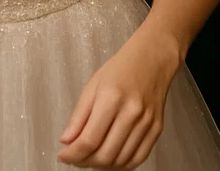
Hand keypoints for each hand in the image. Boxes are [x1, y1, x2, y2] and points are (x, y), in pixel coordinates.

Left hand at [58, 26, 179, 167]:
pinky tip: (110, 159)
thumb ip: (78, 115)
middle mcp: (131, 113)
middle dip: (85, 162)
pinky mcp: (156, 130)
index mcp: (111, 98)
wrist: (152, 59)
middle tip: (75, 158)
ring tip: (90, 158)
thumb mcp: (92, 85)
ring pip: (120, 161)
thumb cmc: (120, 69)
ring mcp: (146, 123)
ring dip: (101, 166)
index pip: (89, 139)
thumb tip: (66, 141)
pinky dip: (121, 166)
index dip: (73, 154)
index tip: (62, 156)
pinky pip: (137, 159)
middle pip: (105, 154)